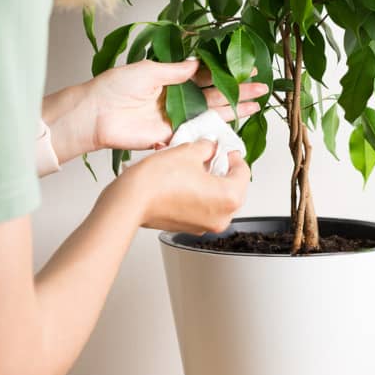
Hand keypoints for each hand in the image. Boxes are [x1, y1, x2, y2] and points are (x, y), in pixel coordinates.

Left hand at [44, 60, 266, 163]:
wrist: (94, 116)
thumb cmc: (113, 88)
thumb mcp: (147, 70)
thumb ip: (176, 70)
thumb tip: (200, 64)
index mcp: (171, 78)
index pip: (206, 74)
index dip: (226, 72)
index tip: (247, 69)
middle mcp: (177, 98)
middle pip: (215, 94)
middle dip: (239, 91)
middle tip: (263, 88)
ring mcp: (176, 117)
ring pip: (211, 113)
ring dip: (235, 110)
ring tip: (258, 105)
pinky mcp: (171, 136)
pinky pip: (197, 133)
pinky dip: (215, 131)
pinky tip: (235, 127)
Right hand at [99, 139, 250, 233]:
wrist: (130, 201)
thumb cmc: (157, 181)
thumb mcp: (189, 151)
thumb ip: (208, 147)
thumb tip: (211, 147)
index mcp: (230, 198)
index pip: (244, 172)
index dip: (233, 155)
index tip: (223, 149)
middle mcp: (222, 217)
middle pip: (232, 188)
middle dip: (221, 169)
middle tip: (209, 155)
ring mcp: (205, 226)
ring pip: (216, 198)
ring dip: (208, 181)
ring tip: (192, 166)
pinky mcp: (189, 227)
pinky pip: (202, 207)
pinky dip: (197, 193)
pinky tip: (183, 179)